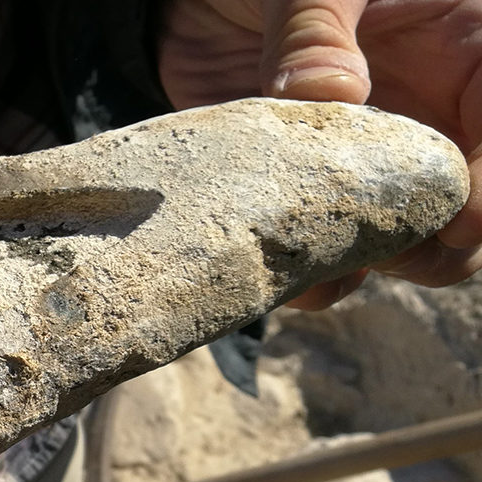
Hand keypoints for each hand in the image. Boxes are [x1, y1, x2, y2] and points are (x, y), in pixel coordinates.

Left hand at [159, 0, 481, 308]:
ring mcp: (374, 163)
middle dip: (445, 244)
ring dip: (379, 267)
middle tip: (396, 256)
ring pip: (408, 240)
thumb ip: (314, 30)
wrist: (200, 8)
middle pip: (472, 202)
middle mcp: (430, 116)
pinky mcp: (316, 195)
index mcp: (462, 47)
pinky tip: (294, 280)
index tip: (460, 219)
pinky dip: (315, 275)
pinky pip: (330, 251)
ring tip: (336, 269)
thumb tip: (333, 94)